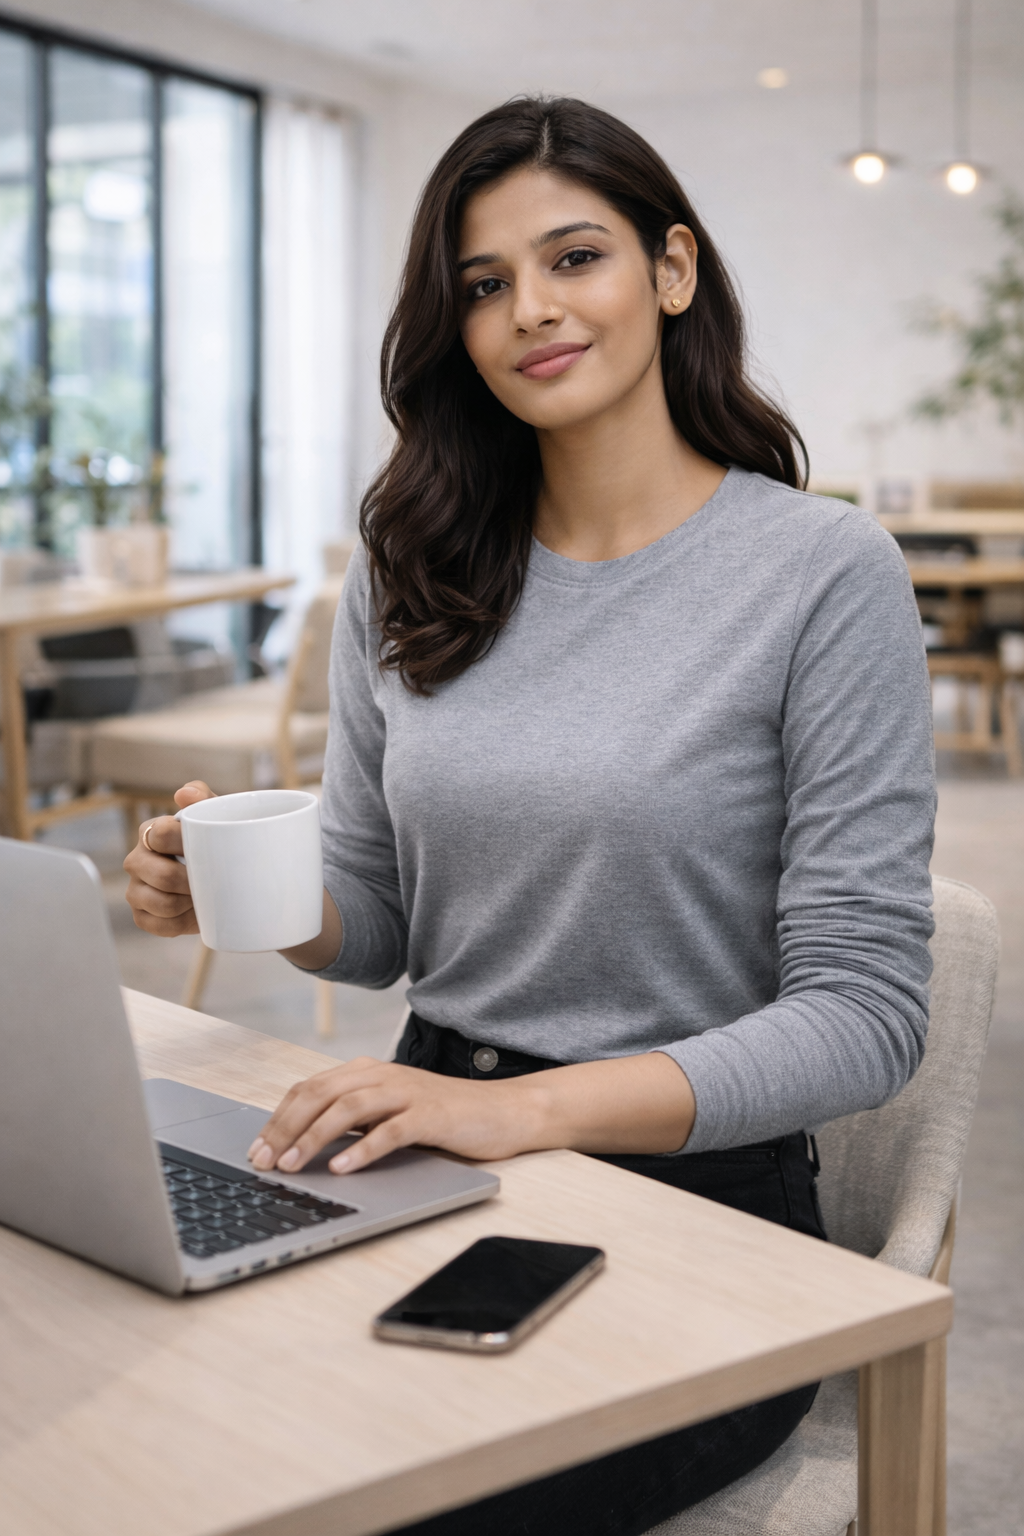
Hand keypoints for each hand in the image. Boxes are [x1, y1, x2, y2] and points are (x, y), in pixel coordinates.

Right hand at [123, 780, 215, 935]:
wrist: (225, 880)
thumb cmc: (216, 844)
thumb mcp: (216, 818)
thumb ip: (203, 799)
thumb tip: (184, 793)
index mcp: (151, 832)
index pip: (160, 835)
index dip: (185, 844)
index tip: (209, 851)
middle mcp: (137, 860)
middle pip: (162, 875)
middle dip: (192, 882)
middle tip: (213, 881)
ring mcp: (136, 889)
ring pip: (162, 904)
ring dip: (190, 904)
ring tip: (205, 897)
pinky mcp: (142, 916)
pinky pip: (160, 925)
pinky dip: (182, 923)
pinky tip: (194, 913)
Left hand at [248, 1059, 538, 1175]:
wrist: (501, 1112)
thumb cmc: (441, 1118)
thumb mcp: (387, 1114)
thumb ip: (351, 1121)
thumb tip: (300, 1147)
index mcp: (366, 1073)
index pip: (308, 1089)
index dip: (277, 1118)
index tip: (255, 1150)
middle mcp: (382, 1076)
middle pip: (320, 1095)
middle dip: (285, 1129)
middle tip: (263, 1161)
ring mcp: (406, 1093)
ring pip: (347, 1108)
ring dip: (314, 1138)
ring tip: (293, 1166)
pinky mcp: (430, 1115)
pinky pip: (390, 1130)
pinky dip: (363, 1150)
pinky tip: (344, 1169)